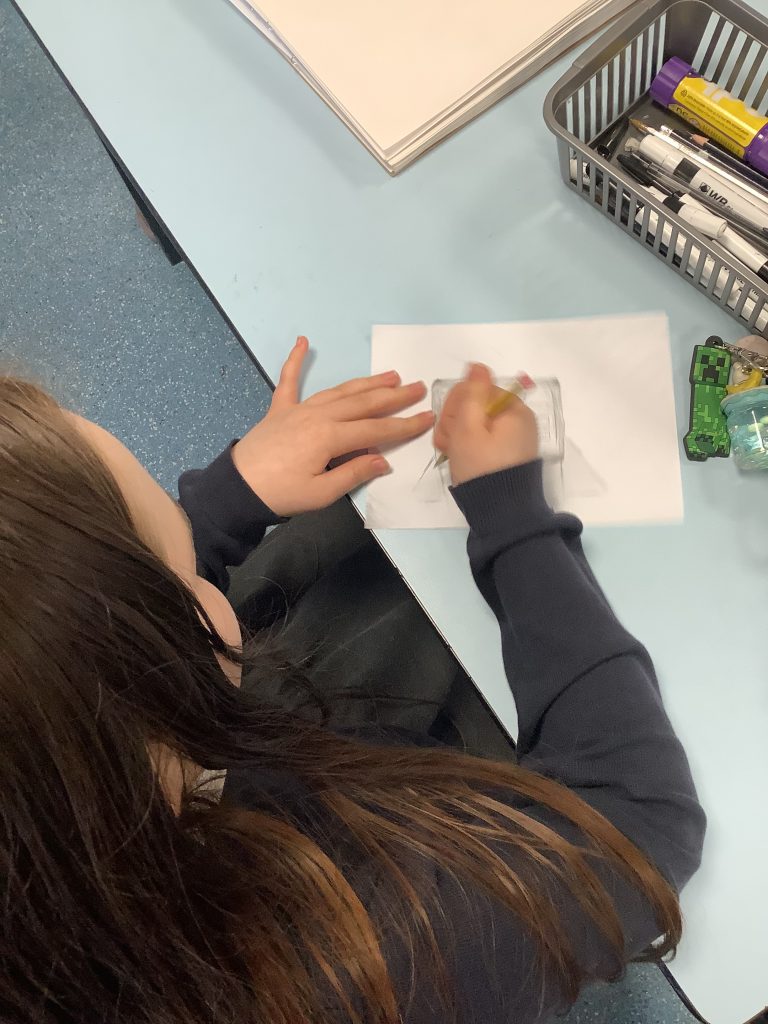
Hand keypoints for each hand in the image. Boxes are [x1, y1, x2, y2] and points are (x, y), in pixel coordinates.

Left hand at [232, 336, 433, 514]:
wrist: (237, 488)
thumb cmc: (281, 494)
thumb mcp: (321, 494)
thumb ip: (353, 474)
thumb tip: (382, 460)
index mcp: (330, 438)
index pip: (376, 430)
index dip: (404, 426)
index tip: (427, 418)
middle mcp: (318, 416)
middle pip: (363, 403)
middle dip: (393, 396)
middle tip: (418, 388)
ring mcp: (299, 409)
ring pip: (339, 391)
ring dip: (366, 382)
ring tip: (390, 375)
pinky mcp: (280, 410)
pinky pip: (288, 381)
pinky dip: (295, 360)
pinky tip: (303, 342)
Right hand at [433, 363, 537, 485]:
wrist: (500, 511)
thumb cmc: (482, 467)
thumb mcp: (470, 426)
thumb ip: (472, 392)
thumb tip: (478, 366)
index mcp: (512, 408)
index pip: (475, 388)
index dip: (455, 405)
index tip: (450, 428)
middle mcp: (516, 419)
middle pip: (475, 405)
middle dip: (456, 421)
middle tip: (451, 443)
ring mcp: (512, 437)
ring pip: (474, 422)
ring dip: (457, 435)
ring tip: (454, 454)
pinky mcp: (506, 453)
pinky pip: (482, 439)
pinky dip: (467, 446)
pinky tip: (460, 458)